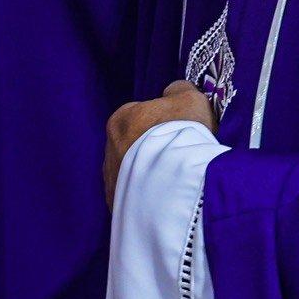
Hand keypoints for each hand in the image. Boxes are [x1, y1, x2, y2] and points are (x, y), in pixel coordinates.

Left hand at [103, 81, 216, 206]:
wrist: (174, 185)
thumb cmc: (182, 135)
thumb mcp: (190, 99)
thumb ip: (179, 91)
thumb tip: (173, 92)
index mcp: (121, 120)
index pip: (143, 115)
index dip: (166, 124)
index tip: (183, 135)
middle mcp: (108, 149)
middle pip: (137, 146)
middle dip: (156, 151)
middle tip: (182, 160)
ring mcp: (111, 182)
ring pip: (136, 173)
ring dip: (152, 176)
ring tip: (177, 183)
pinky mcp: (119, 208)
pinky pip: (137, 198)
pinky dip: (151, 197)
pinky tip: (169, 199)